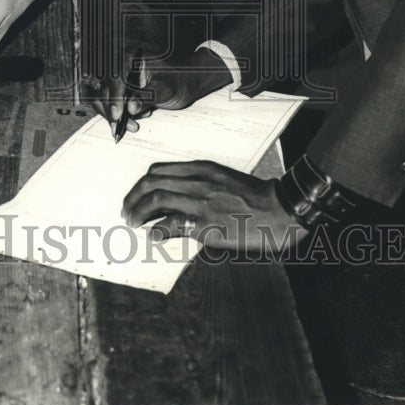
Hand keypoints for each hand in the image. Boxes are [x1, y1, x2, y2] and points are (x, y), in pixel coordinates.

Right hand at [81, 48, 231, 137]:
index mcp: (132, 58)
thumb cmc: (180, 81)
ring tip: (133, 126)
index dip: (115, 96)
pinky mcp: (120, 91)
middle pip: (103, 88)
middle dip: (111, 109)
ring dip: (112, 115)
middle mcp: (122, 67)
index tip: (119, 114)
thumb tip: (130, 107)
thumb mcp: (166, 89)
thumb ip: (148, 97)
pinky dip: (117, 116)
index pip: (115, 77)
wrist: (186, 84)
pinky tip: (135, 121)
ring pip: (103, 98)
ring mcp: (119, 79)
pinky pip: (110, 104)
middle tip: (119, 127)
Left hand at [121, 160, 308, 254]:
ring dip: (138, 211)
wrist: (278, 208)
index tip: (135, 197)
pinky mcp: (207, 223)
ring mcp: (201, 201)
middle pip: (152, 183)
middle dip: (133, 197)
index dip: (140, 185)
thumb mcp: (221, 179)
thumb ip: (196, 184)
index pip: (158, 171)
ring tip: (132, 222)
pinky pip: (174, 223)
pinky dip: (158, 229)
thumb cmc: (252, 195)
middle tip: (127, 212)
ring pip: (157, 199)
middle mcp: (197, 181)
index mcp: (200, 168)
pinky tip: (153, 235)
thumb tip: (173, 201)